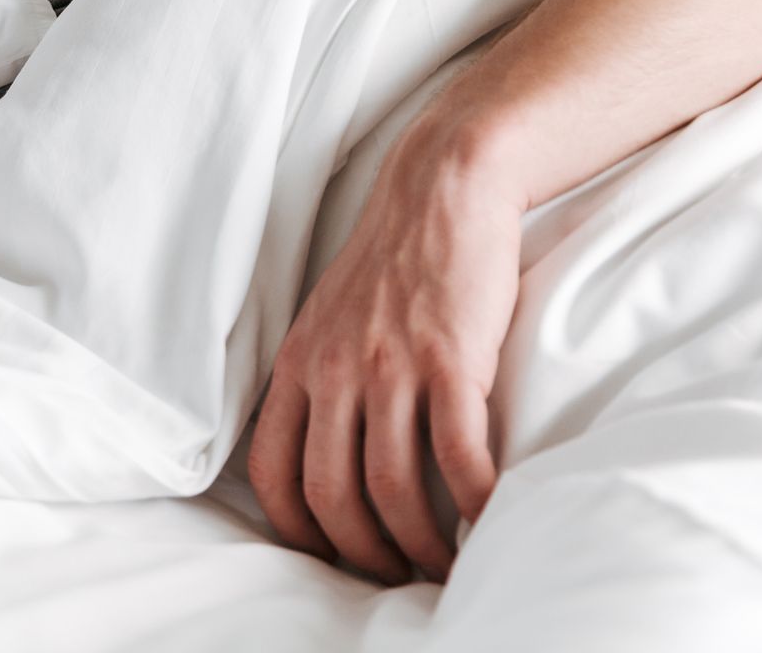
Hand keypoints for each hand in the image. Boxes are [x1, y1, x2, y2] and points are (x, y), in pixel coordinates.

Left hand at [246, 120, 524, 585]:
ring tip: (442, 562)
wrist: (442, 187)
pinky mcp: (449, 359)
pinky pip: (458, 455)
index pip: (273, 472)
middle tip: (394, 574)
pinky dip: (474, 503)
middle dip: (362, 553)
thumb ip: (318, 377)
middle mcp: (334, 369)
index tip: (331, 554)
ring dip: (419, 543)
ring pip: (392, 487)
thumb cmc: (392, 258)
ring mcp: (390, 365)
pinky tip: (488, 519)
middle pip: (331, 494)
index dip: (299, 531)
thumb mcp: (326, 316)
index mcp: (298, 364)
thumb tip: (320, 449)